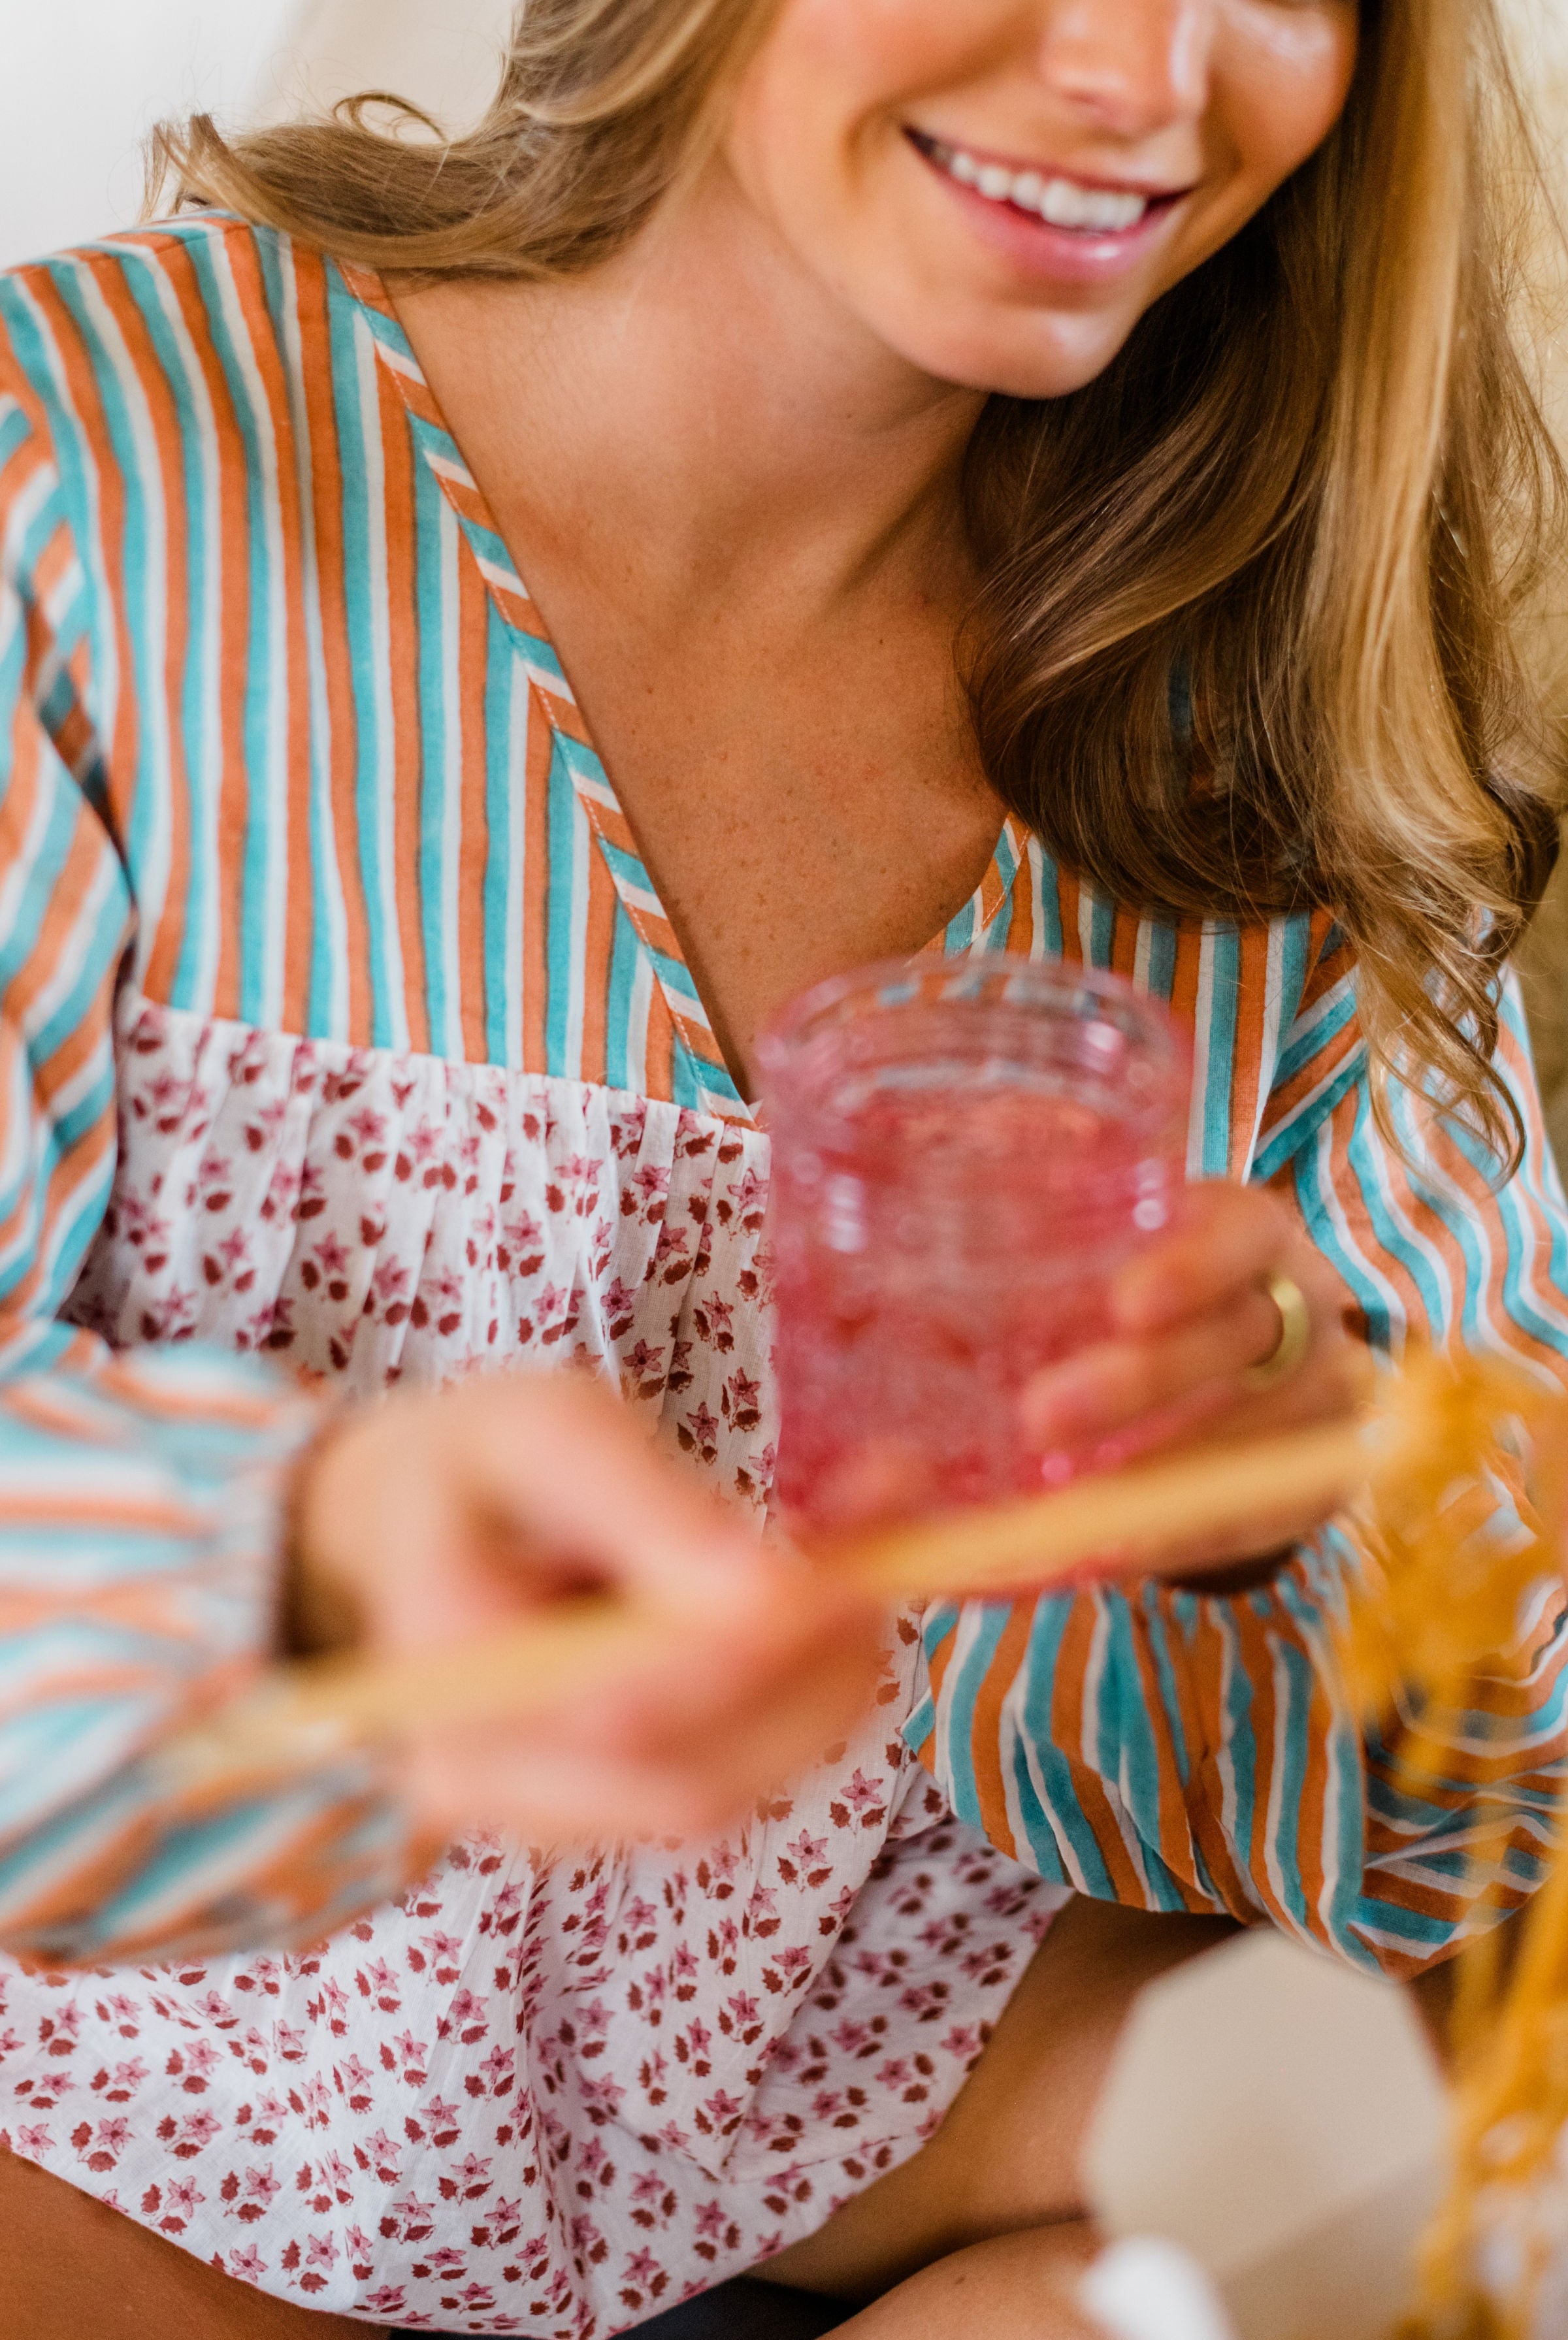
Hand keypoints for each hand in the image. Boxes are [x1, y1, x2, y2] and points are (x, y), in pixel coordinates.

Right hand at [291, 1373, 882, 1846]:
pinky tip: (818, 1608)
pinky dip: (797, 1700)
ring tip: (861, 1559)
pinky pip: (724, 1776)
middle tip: (891, 1555)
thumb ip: (647, 1505)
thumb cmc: (478, 1461)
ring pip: (727, 1789)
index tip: (843, 1568)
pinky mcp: (599, 1814)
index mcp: (446, 1667)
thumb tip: (772, 1596)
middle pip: (690, 1782)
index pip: (623, 1711)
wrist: (410, 1526)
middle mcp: (480, 1775)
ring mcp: (538, 1813)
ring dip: (822, 1686)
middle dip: (814, 1678)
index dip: (751, 1658)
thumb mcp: (549, 1430)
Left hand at [1021, 1181, 1366, 1580]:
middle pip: (1242, 1339)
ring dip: (1157, 1477)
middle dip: (1141, 1383)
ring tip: (1060, 1509)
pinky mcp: (1324, 1483)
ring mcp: (1330, 1398)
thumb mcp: (1106, 1264)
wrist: (1242, 1378)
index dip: (1192, 1267)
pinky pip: (1260, 1519)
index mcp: (1252, 1234)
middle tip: (1036, 1418)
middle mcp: (1307, 1308)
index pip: (1243, 1233)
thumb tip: (908, 1308)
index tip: (1123, 1304)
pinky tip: (1105, 1553)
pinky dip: (1180, 1541)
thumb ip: (1042, 1270)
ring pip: (1258, 1438)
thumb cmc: (1138, 1306)